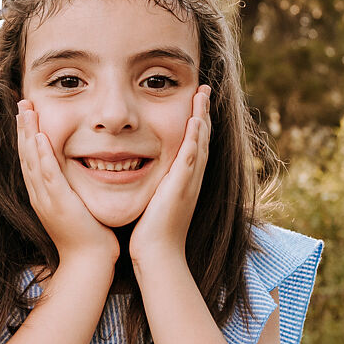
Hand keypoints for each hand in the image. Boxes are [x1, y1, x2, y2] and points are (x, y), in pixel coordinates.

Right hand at [17, 100, 117, 264]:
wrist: (89, 262)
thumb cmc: (90, 237)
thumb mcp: (78, 207)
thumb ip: (75, 189)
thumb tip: (83, 173)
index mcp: (43, 194)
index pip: (31, 159)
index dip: (27, 135)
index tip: (27, 114)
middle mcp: (40, 194)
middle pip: (25, 155)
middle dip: (23, 127)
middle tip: (21, 103)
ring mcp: (46, 198)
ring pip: (32, 160)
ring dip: (27, 133)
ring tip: (26, 111)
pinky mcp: (58, 202)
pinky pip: (47, 174)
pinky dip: (41, 155)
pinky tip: (38, 138)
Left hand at [130, 85, 210, 267]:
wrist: (158, 254)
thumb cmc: (151, 232)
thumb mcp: (154, 201)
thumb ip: (153, 185)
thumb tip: (138, 172)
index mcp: (184, 179)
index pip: (193, 144)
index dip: (195, 123)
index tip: (194, 102)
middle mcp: (191, 178)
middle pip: (202, 138)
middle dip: (203, 113)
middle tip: (204, 90)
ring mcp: (189, 182)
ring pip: (200, 143)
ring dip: (202, 117)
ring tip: (202, 94)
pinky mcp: (181, 187)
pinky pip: (191, 157)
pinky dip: (195, 138)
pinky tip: (194, 120)